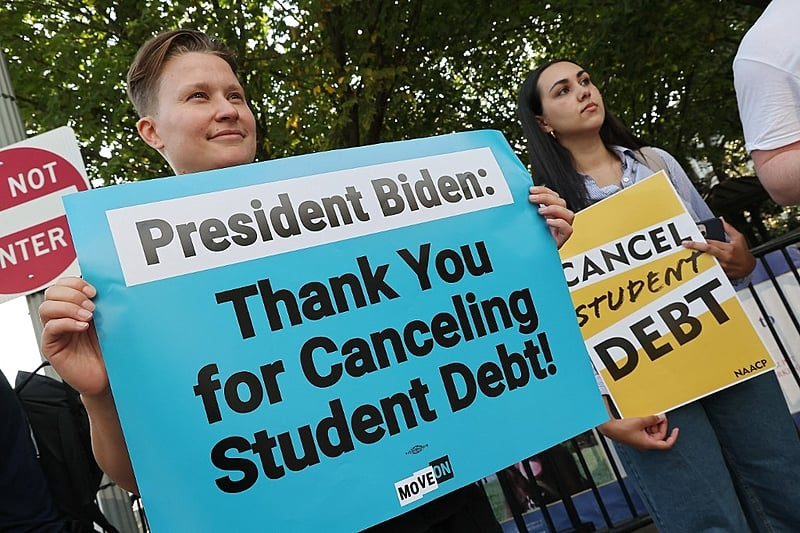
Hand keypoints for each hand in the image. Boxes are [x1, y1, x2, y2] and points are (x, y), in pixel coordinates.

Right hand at [39, 277, 107, 397]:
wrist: (108, 376)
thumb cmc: (110, 350)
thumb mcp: (110, 322)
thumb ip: (104, 305)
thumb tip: (107, 288)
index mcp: (76, 306)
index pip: (64, 284)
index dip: (76, 283)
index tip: (94, 291)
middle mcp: (63, 316)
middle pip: (52, 292)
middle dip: (73, 294)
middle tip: (92, 306)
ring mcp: (56, 330)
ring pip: (47, 308)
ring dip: (69, 308)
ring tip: (88, 318)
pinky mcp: (52, 345)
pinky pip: (51, 328)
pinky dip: (67, 323)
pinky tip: (82, 327)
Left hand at [528, 185, 573, 248]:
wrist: (533, 253)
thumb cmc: (530, 237)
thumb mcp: (527, 220)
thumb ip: (527, 210)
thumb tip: (518, 198)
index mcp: (551, 211)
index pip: (552, 195)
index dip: (543, 190)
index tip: (531, 190)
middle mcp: (558, 217)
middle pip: (560, 202)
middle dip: (546, 197)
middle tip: (532, 198)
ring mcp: (562, 227)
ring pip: (568, 214)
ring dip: (554, 209)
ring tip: (540, 211)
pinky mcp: (563, 238)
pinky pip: (568, 229)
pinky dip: (559, 223)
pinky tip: (548, 222)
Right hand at [597, 414, 678, 450]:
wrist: (609, 428)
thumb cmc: (620, 430)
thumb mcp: (640, 422)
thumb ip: (652, 419)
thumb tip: (660, 417)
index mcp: (648, 444)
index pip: (666, 444)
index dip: (673, 437)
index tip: (676, 430)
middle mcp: (645, 443)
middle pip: (660, 435)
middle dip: (660, 425)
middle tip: (660, 416)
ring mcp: (641, 440)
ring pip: (653, 432)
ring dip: (653, 424)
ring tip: (650, 416)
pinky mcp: (637, 435)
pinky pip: (647, 430)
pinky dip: (648, 424)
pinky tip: (645, 418)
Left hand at [681, 218, 755, 278]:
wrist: (749, 267)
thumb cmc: (744, 252)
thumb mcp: (739, 238)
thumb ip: (728, 229)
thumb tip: (721, 220)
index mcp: (728, 248)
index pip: (711, 243)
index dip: (699, 241)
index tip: (689, 240)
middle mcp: (725, 256)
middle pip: (707, 251)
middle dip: (695, 247)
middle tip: (685, 245)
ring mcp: (723, 265)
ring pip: (707, 260)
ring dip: (698, 257)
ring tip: (689, 254)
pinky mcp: (722, 272)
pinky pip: (711, 268)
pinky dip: (705, 264)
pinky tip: (699, 262)